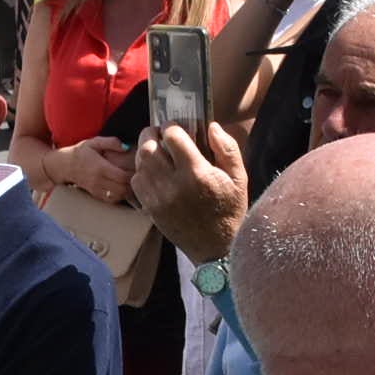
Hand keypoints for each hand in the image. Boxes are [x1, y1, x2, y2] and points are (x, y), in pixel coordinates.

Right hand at [59, 133, 135, 203]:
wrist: (65, 165)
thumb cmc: (81, 152)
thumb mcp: (94, 142)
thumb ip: (111, 142)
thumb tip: (126, 147)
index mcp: (100, 167)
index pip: (122, 176)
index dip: (133, 175)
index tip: (138, 169)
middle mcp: (98, 180)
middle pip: (122, 188)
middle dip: (132, 184)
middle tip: (138, 177)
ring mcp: (96, 189)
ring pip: (118, 196)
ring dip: (127, 191)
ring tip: (132, 183)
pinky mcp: (95, 194)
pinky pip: (111, 200)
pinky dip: (119, 196)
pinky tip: (122, 188)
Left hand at [131, 122, 248, 261]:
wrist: (216, 248)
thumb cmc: (230, 210)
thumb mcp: (239, 178)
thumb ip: (227, 149)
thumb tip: (211, 126)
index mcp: (197, 173)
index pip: (172, 136)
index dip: (173, 127)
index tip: (177, 129)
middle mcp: (174, 184)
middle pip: (149, 147)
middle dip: (153, 134)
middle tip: (160, 134)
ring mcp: (159, 198)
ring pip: (140, 163)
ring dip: (146, 152)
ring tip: (157, 152)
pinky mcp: (150, 209)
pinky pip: (136, 182)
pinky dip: (142, 172)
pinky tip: (155, 172)